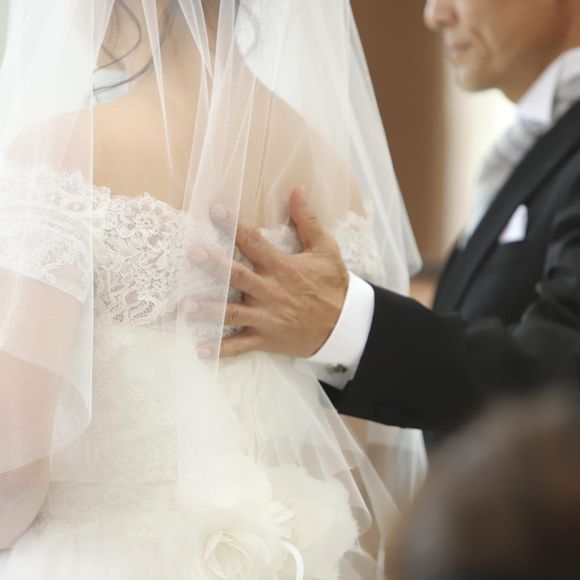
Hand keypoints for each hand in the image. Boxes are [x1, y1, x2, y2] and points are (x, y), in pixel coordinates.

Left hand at [189, 188, 348, 357]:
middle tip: (193, 254)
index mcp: (283, 267)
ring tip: (186, 305)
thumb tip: (297, 190)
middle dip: (215, 265)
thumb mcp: (326, 250)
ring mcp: (268, 318)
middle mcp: (272, 292)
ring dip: (209, 309)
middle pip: (238, 276)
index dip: (234, 225)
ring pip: (233, 313)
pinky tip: (201, 351)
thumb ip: (307, 221)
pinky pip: (241, 346)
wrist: (345, 326)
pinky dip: (221, 350)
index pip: (254, 242)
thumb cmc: (333, 285)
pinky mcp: (267, 339)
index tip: (214, 210)